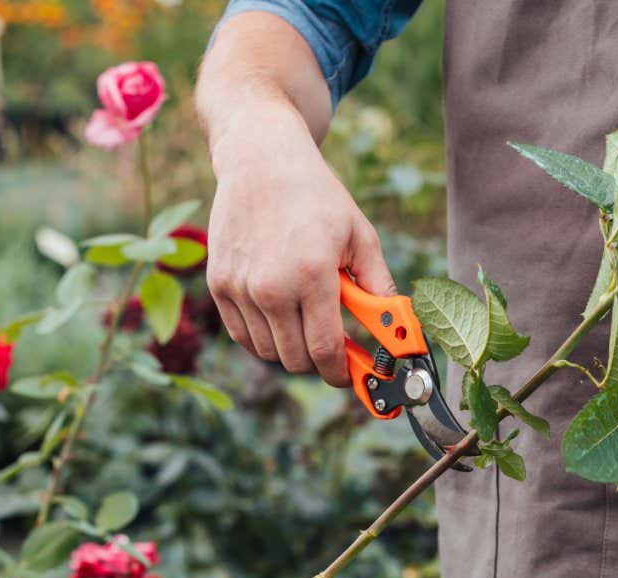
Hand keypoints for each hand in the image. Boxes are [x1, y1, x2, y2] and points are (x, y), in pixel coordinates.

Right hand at [205, 102, 395, 385]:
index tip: (353, 377)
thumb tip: (398, 330)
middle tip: (334, 348)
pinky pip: (243, 335)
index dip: (341, 373)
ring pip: (268, 351)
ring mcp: (239, 288)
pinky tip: (280, 315)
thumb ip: (378, 288)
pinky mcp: (219, 285)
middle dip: (320, 362)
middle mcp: (270, 287)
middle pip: (295, 359)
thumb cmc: (317, 198)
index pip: (325, 351)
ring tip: (307, 319)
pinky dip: (263, 337)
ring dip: (291, 347)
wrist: (261, 161)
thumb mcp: (360, 236)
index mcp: (312, 276)